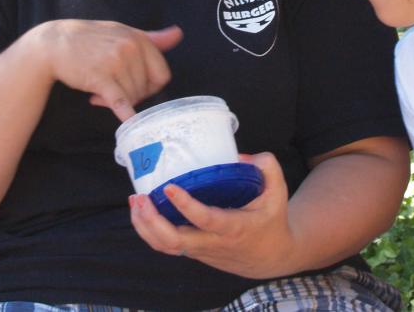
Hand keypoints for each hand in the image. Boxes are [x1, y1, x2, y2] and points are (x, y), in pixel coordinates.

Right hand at [29, 20, 181, 120]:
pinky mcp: (100, 78)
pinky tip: (128, 121)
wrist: (54, 43)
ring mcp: (116, 63)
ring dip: (117, 100)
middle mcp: (131, 48)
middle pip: (146, 88)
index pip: (161, 73)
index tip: (135, 86)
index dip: (151, 85)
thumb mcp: (122, 32)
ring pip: (132, 96)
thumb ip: (152, 38)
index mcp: (139, 39)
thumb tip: (178, 34)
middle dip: (133, 94)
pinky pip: (120, 101)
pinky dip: (126, 114)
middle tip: (112, 89)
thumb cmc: (89, 38)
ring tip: (98, 92)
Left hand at [128, 152, 298, 278]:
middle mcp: (212, 242)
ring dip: (144, 227)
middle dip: (152, 221)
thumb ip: (267, 168)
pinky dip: (148, 231)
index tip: (170, 188)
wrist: (270, 257)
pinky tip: (141, 212)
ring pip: (165, 246)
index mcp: (233, 227)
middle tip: (142, 197)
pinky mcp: (192, 251)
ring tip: (136, 202)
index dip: (186, 206)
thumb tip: (241, 156)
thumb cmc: (271, 221)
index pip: (205, 220)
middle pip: (174, 240)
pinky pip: (165, 246)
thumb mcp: (278, 193)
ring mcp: (199, 249)